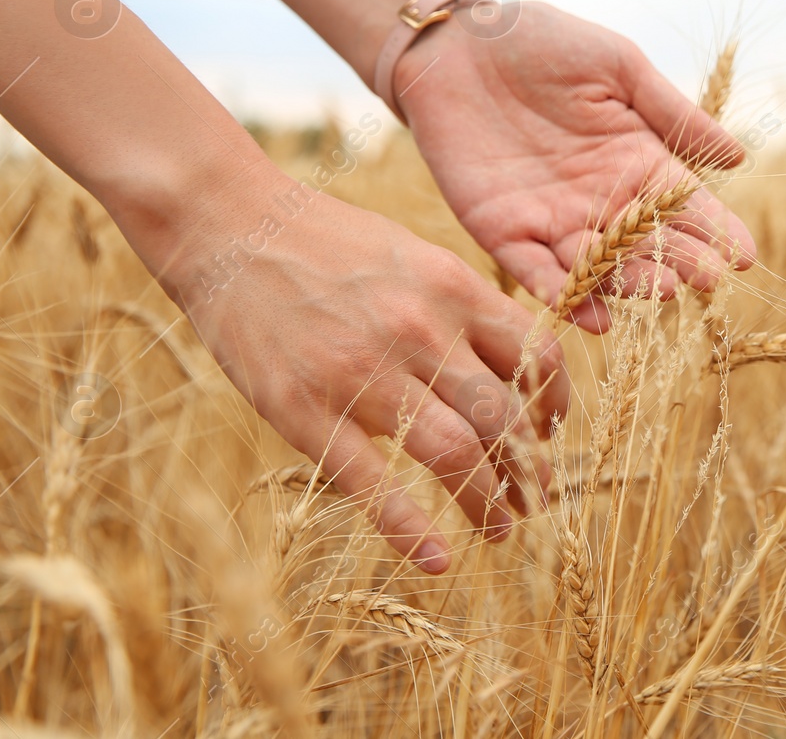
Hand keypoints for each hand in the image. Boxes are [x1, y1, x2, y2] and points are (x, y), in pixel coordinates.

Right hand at [124, 165, 567, 571]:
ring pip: (455, 453)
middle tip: (535, 497)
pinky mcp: (306, 411)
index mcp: (453, 287)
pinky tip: (437, 558)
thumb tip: (514, 365)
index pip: (536, 356)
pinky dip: (412, 530)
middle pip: (503, 416)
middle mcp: (420, 330)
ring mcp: (363, 372)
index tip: (551, 432)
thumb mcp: (414, 255)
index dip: (555, 404)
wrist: (231, 227)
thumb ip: (463, 308)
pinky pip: (372, 484)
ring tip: (501, 526)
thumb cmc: (328, 241)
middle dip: (530, 468)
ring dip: (488, 500)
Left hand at [393, 1, 756, 331]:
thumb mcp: (617, 65)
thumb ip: (671, 111)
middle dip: (679, 262)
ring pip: (599, 265)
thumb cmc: (541, 41)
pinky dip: (564, 296)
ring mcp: (552, 219)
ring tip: (660, 291)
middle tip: (705, 279)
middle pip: (647, 243)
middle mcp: (599, 199)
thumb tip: (738, 157)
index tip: (741, 257)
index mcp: (634, 158)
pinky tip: (594, 316)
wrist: (456, 41)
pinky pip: (536, 271)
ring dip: (629, 284)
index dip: (715, 230)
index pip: (684, 204)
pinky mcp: (502, 230)